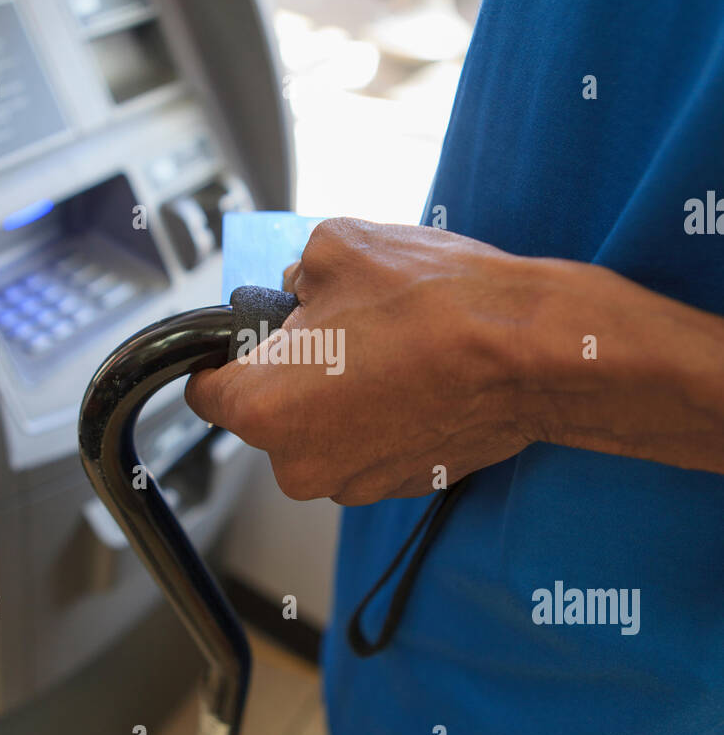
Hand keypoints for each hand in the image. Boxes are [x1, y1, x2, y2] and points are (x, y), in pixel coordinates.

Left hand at [185, 218, 542, 504]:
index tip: (242, 342)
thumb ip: (294, 275)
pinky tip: (414, 377)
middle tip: (338, 328)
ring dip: (338, 396)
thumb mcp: (336, 248)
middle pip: (267, 414)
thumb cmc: (436, 304)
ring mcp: (354, 483)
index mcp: (264, 410)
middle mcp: (301, 464)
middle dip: (290, 373)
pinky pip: (366, 446)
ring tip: (387, 349)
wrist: (530, 351)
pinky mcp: (400, 486)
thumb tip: (296, 291)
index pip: (205, 393)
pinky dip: (380, 416)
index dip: (221, 358)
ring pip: (321, 432)